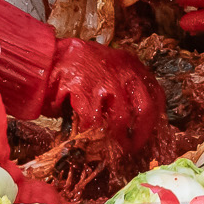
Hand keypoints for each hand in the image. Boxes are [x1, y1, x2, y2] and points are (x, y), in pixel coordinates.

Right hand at [43, 38, 163, 152]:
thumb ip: (120, 90)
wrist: (48, 54)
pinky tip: (85, 136)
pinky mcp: (84, 89)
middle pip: (145, 107)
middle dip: (141, 133)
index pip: (156, 92)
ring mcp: (104, 79)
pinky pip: (94, 119)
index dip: (156, 116)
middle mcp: (123, 71)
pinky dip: (91, 132)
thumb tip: (130, 124)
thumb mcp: (107, 69)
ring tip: (110, 148)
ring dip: (117, 137)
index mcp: (131, 65)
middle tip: (132, 148)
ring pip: (121, 117)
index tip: (150, 131)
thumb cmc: (79, 66)